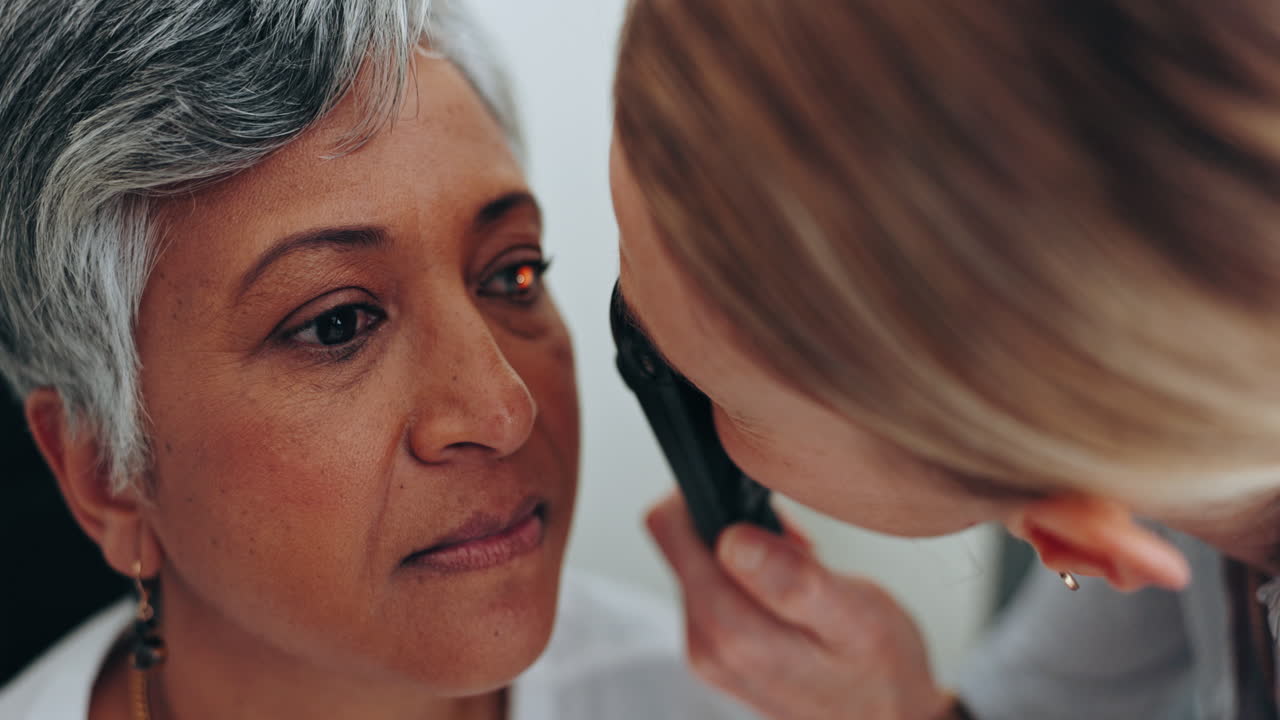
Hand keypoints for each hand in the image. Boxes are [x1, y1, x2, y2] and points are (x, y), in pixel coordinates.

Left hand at [647, 493, 952, 719]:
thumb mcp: (854, 618)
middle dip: (733, 524)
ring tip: (801, 569)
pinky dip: (750, 575)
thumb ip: (792, 579)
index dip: (707, 495)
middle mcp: (704, 644)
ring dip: (745, 550)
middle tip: (796, 544)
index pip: (671, 527)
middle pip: (681, 541)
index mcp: (728, 631)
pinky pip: (715, 588)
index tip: (758, 504)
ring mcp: (708, 650)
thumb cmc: (882, 674)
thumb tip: (733, 538)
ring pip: (699, 561)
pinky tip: (791, 591)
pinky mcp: (719, 651)